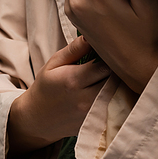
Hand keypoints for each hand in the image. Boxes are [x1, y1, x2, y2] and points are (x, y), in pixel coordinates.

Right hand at [7, 35, 109, 155]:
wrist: (38, 119)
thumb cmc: (47, 86)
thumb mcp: (54, 63)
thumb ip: (74, 49)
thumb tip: (90, 35)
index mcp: (73, 80)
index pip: (104, 65)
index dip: (111, 57)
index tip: (111, 50)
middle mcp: (85, 99)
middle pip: (114, 80)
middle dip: (118, 70)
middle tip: (117, 61)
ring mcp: (91, 113)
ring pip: (117, 94)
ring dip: (119, 83)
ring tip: (116, 73)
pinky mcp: (96, 123)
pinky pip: (114, 107)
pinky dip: (117, 96)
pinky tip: (112, 89)